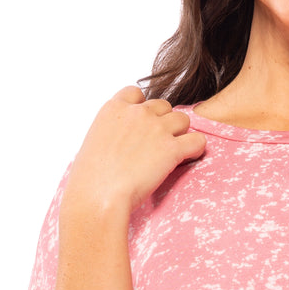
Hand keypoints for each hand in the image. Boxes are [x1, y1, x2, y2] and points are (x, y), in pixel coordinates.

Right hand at [62, 85, 205, 216]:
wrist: (98, 196)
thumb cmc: (90, 179)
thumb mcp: (94, 143)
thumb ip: (111, 132)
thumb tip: (121, 141)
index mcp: (114, 108)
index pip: (137, 93)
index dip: (143, 109)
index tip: (142, 126)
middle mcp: (137, 113)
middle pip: (164, 106)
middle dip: (163, 122)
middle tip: (158, 145)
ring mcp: (156, 128)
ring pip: (183, 120)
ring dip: (181, 134)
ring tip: (174, 152)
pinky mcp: (172, 148)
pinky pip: (198, 140)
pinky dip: (196, 149)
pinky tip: (187, 159)